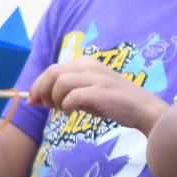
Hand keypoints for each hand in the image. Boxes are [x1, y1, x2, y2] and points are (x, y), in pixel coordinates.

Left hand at [29, 58, 166, 132]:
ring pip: (60, 82)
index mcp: (86, 63)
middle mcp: (90, 66)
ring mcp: (96, 78)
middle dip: (41, 90)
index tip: (33, 99)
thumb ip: (67, 91)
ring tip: (61, 109)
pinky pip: (73, 96)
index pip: (53, 69)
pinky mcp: (101, 91)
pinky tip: (71, 113)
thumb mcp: (89, 91)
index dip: (38, 84)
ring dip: (55, 99)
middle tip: (41, 105)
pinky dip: (67, 106)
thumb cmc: (114, 102)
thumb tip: (40, 98)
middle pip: (52, 72)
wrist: (143, 109)